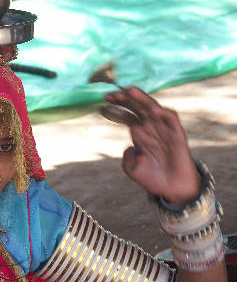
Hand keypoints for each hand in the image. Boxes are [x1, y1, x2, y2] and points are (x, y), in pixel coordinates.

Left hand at [105, 87, 199, 204]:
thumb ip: (127, 159)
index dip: (118, 105)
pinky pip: (171, 119)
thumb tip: (130, 148)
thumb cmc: (151, 177)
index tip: (105, 99)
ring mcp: (164, 130)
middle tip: (113, 93)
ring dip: (142, 99)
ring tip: (130, 91)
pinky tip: (153, 110)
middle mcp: (151, 128)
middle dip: (126, 98)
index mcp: (139, 133)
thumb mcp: (132, 169)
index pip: (128, 113)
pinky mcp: (177, 135)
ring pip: (154, 108)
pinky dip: (163, 113)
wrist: (171, 189)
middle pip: (138, 107)